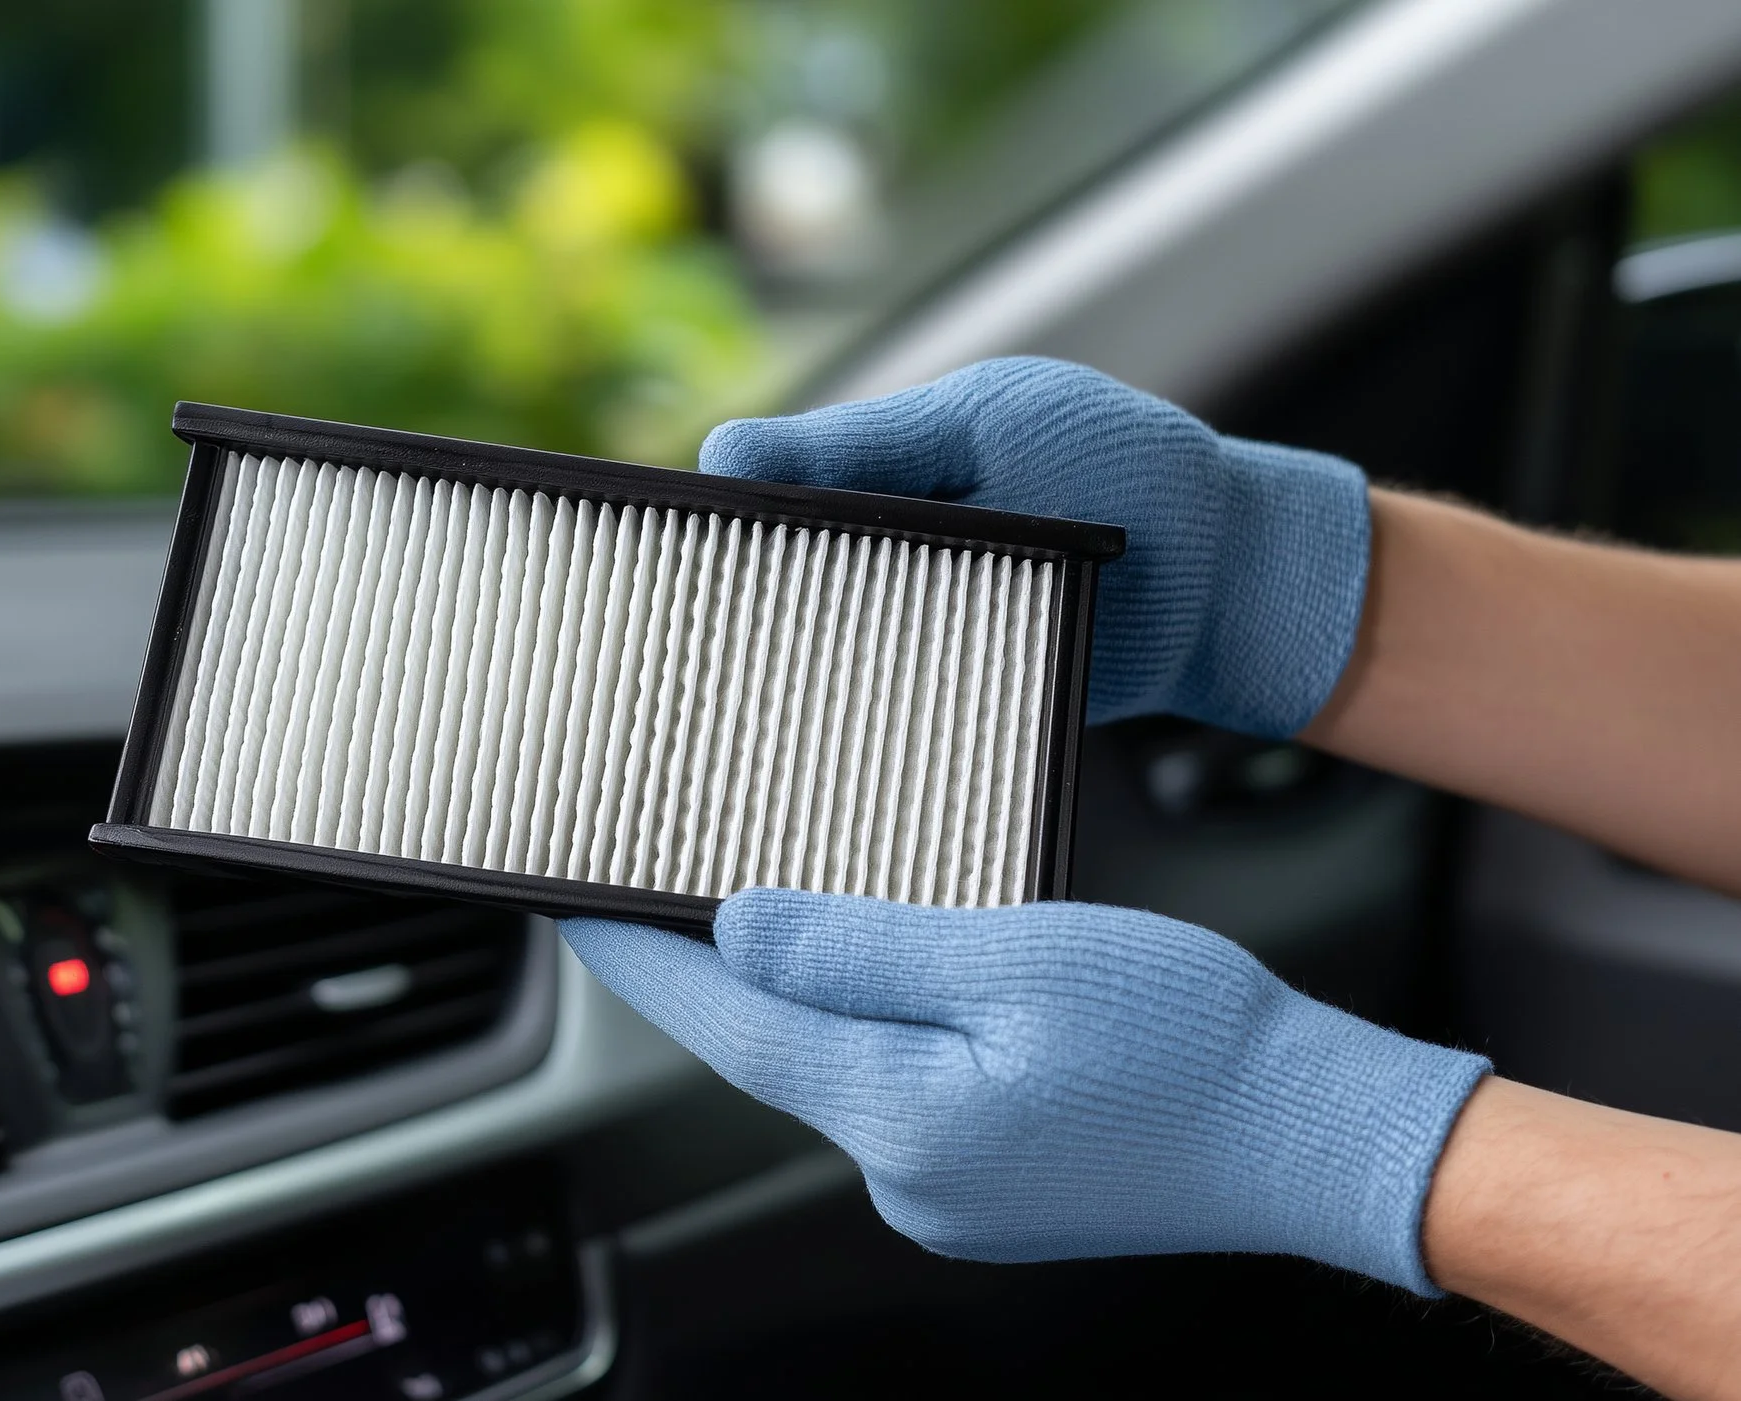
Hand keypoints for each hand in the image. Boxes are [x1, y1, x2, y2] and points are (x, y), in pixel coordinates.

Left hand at [562, 890, 1486, 1291]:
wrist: (1315, 1136)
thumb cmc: (1192, 1041)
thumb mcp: (1013, 957)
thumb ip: (860, 947)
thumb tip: (739, 929)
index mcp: (899, 1116)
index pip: (727, 1024)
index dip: (643, 959)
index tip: (572, 906)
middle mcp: (906, 1176)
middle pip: (774, 1049)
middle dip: (723, 968)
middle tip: (664, 882)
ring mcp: (949, 1195)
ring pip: (840, 1069)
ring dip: (810, 995)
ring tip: (778, 906)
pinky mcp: (991, 1188)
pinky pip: (900, 1091)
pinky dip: (880, 1030)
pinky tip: (895, 977)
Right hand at [700, 357, 1369, 737]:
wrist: (1235, 582)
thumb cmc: (1127, 470)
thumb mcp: (989, 424)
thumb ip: (865, 444)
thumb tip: (723, 448)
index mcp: (877, 478)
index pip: (754, 503)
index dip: (695, 532)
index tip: (639, 561)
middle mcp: (881, 561)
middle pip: (765, 595)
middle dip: (713, 624)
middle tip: (659, 654)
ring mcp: (916, 635)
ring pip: (812, 667)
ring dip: (772, 689)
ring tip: (707, 722)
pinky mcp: (953, 702)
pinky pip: (881, 723)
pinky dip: (845, 736)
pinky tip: (796, 760)